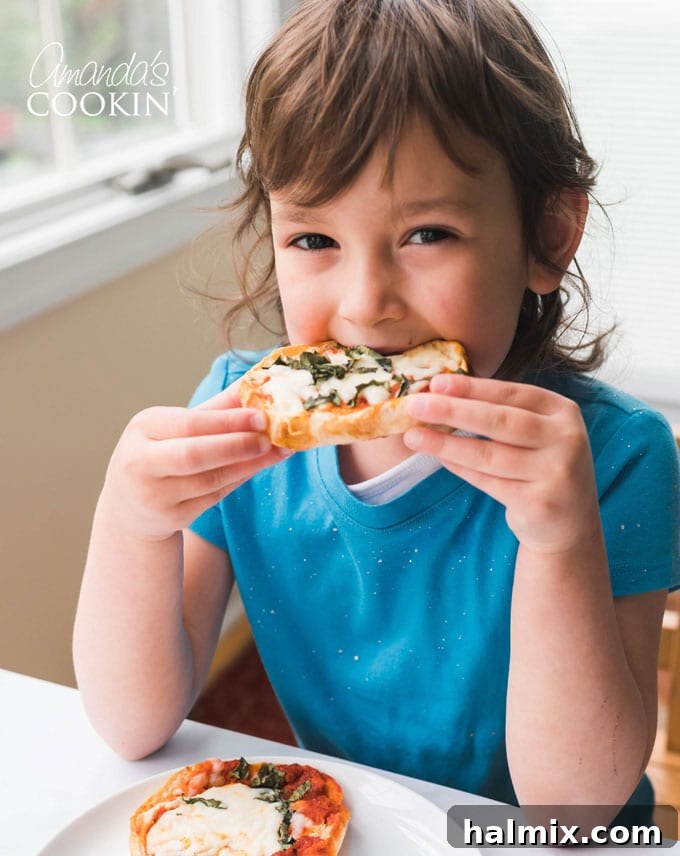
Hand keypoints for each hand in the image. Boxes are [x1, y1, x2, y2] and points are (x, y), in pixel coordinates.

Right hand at [100, 380, 288, 541]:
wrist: (129, 507)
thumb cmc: (160, 454)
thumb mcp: (176, 427)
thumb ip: (217, 409)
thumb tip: (256, 383)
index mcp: (143, 427)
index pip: (190, 424)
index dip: (228, 421)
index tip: (261, 416)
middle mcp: (141, 461)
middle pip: (194, 455)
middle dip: (237, 446)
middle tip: (270, 438)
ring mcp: (154, 494)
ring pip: (209, 480)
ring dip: (247, 465)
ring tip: (275, 451)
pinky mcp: (171, 517)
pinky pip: (214, 497)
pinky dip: (239, 480)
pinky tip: (258, 467)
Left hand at [403, 373, 599, 553]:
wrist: (570, 523)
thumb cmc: (541, 467)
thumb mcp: (535, 434)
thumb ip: (501, 414)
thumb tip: (440, 395)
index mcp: (563, 412)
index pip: (512, 393)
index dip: (472, 387)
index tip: (436, 383)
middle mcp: (566, 439)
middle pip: (500, 421)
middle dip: (453, 410)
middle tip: (416, 404)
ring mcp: (556, 473)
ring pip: (489, 454)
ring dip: (446, 443)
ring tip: (413, 436)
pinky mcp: (540, 503)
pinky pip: (488, 481)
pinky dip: (459, 468)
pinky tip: (438, 457)